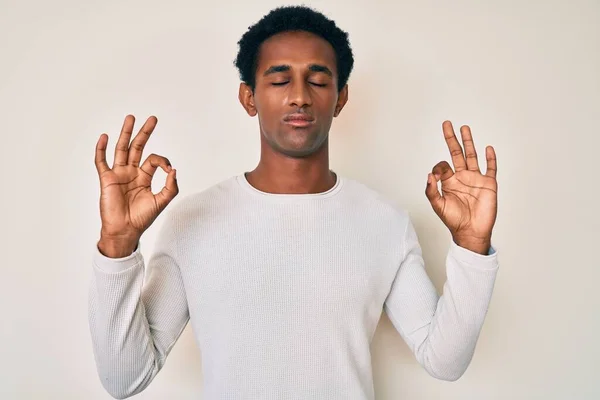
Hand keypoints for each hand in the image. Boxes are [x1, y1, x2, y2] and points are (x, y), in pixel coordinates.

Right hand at [94, 115, 178, 256]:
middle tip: (152, 118)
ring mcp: (119, 174)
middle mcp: (131, 172)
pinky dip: (101, 149)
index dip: (163, 161)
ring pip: (122, 149)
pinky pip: (101, 161)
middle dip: (145, 133)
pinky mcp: (107, 179)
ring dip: (126, 133)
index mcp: (144, 177)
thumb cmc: (142, 218)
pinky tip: (105, 137)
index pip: (154, 160)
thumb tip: (174, 169)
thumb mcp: (161, 201)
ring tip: (131, 118)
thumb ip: (170, 186)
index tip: (169, 170)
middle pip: (138, 147)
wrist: (125, 230)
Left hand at [425, 121, 496, 253]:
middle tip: (447, 124)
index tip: (437, 176)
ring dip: (469, 142)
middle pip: (457, 153)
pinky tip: (488, 148)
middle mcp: (462, 177)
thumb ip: (431, 190)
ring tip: (465, 128)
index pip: (442, 165)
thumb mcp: (438, 206)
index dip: (438, 167)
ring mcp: (476, 179)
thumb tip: (429, 174)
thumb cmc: (454, 221)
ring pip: (472, 156)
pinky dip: (491, 158)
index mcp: (449, 181)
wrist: (471, 232)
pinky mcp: (489, 184)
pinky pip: (491, 168)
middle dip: (452, 139)